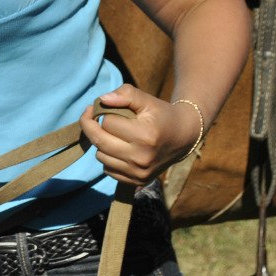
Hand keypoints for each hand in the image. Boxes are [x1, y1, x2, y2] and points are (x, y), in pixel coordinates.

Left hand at [80, 85, 201, 185]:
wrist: (184, 138)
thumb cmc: (162, 115)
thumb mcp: (147, 100)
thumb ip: (125, 95)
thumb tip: (102, 100)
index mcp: (145, 136)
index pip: (108, 123)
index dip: (103, 113)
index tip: (102, 108)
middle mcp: (142, 158)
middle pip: (99, 141)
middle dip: (91, 127)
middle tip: (92, 117)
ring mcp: (139, 172)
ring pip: (100, 156)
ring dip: (100, 143)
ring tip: (112, 134)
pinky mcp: (137, 181)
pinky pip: (107, 169)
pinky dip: (108, 157)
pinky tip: (118, 148)